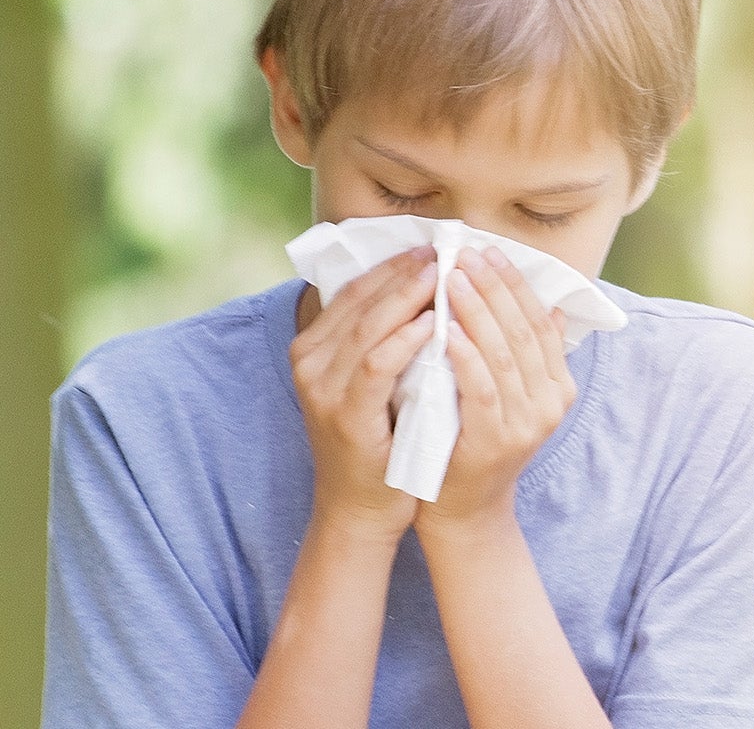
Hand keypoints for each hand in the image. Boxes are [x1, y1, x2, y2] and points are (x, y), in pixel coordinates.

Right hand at [288, 245, 436, 542]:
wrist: (360, 507)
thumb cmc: (377, 441)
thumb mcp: (375, 382)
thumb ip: (385, 339)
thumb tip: (425, 288)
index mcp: (313, 347)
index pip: (355, 291)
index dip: (393, 266)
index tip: (433, 246)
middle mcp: (309, 360)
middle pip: (361, 300)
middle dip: (404, 272)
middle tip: (444, 249)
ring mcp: (321, 387)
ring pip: (367, 325)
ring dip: (408, 296)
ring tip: (445, 274)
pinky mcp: (342, 413)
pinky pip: (375, 364)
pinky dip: (406, 340)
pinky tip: (435, 324)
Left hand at [416, 246, 574, 536]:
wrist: (464, 509)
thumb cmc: (475, 441)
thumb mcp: (507, 393)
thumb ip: (526, 353)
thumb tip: (550, 306)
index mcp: (558, 385)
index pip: (538, 320)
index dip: (514, 283)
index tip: (487, 251)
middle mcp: (550, 402)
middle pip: (523, 330)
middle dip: (493, 287)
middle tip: (464, 253)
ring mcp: (527, 423)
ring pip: (504, 354)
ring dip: (476, 311)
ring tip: (450, 278)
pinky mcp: (496, 441)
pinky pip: (482, 389)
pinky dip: (467, 356)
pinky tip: (447, 331)